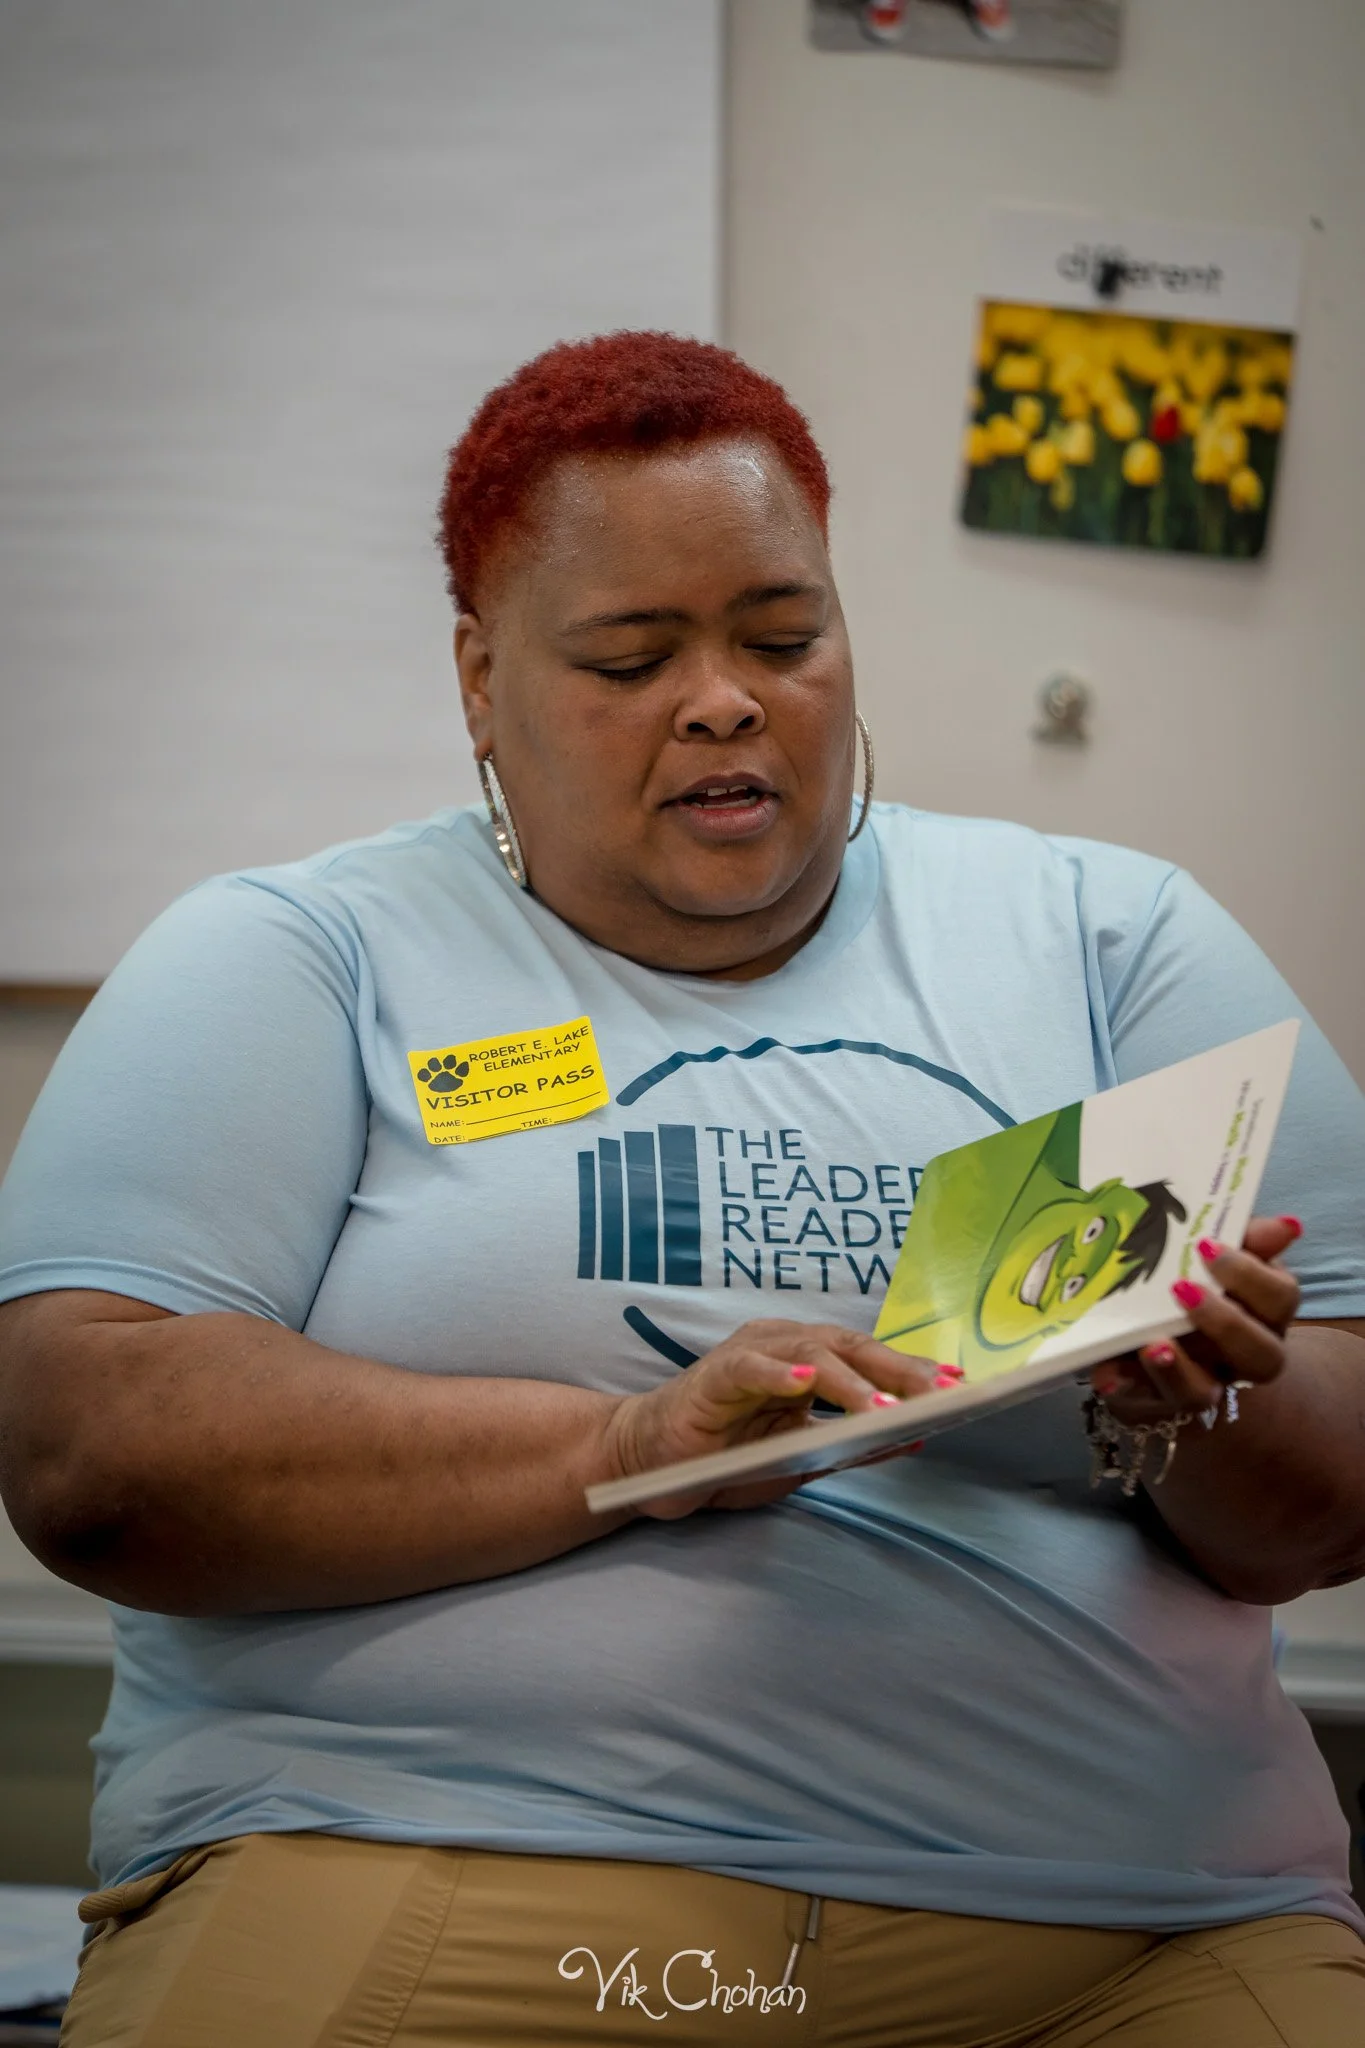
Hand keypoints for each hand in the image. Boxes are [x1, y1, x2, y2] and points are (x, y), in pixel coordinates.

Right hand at [603, 1319, 939, 1519]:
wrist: (648, 1465)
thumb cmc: (725, 1457)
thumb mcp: (802, 1456)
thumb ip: (852, 1444)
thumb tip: (916, 1435)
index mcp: (806, 1359)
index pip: (869, 1357)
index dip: (913, 1369)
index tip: (960, 1384)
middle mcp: (782, 1346)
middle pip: (850, 1347)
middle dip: (898, 1369)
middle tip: (940, 1391)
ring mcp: (747, 1355)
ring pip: (809, 1354)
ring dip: (850, 1380)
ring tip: (884, 1404)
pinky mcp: (712, 1376)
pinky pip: (750, 1368)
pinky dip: (779, 1373)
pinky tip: (807, 1386)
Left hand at [1088, 1215, 1301, 1425]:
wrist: (1166, 1347)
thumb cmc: (1202, 1283)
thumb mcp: (1220, 1257)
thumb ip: (1246, 1238)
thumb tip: (1287, 1226)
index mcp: (1265, 1314)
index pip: (1281, 1298)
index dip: (1250, 1275)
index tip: (1206, 1246)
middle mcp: (1245, 1357)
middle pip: (1262, 1356)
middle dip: (1226, 1324)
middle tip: (1182, 1288)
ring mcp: (1204, 1385)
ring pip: (1204, 1393)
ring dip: (1177, 1370)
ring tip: (1153, 1346)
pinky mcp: (1158, 1401)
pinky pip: (1144, 1402)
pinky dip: (1125, 1385)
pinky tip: (1106, 1374)